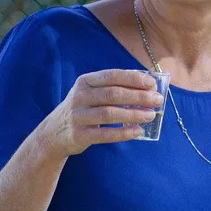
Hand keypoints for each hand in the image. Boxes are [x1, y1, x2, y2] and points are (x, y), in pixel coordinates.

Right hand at [37, 69, 162, 157]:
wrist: (53, 133)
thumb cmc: (84, 108)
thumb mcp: (92, 92)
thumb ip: (116, 86)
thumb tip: (149, 85)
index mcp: (86, 81)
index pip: (112, 76)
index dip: (133, 79)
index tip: (152, 83)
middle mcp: (80, 96)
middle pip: (114, 94)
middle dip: (139, 97)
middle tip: (157, 100)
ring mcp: (78, 116)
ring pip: (110, 114)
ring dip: (134, 114)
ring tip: (151, 115)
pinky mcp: (78, 135)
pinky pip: (104, 134)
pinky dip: (123, 133)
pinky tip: (138, 131)